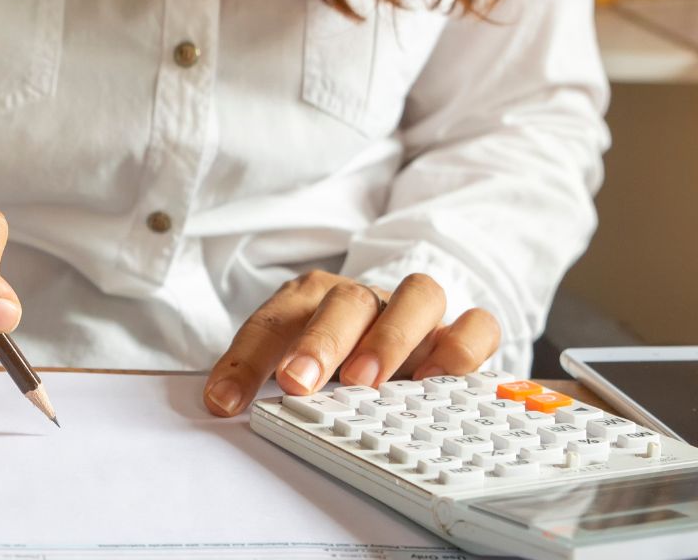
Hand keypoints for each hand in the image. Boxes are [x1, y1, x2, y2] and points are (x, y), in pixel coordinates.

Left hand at [203, 270, 499, 415]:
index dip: (244, 360)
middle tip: (298, 382)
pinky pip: (477, 324)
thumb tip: (222, 404)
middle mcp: (364, 298)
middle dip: (320, 342)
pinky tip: (436, 382)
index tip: (224, 401)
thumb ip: (260, 376)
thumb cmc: (331, 348)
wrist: (388, 323)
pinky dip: (461, 348)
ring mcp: (413, 311)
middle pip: (345, 300)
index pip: (272, 321)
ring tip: (368, 381)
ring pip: (417, 294)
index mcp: (309, 298)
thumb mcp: (287, 359)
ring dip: (390, 337)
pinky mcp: (456, 332)